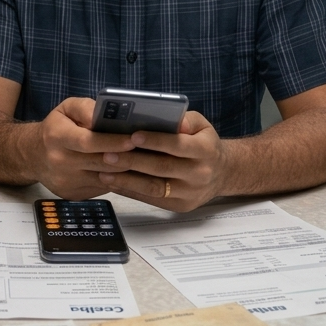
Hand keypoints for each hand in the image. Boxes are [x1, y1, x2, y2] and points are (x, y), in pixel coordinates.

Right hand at [30, 97, 139, 200]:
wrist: (33, 156)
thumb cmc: (55, 128)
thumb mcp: (66, 109)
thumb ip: (86, 108)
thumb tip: (105, 116)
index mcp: (57, 137)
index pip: (88, 142)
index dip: (112, 142)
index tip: (133, 139)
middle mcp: (60, 162)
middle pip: (101, 162)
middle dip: (127, 157)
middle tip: (150, 151)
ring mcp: (67, 182)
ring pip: (106, 178)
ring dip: (128, 170)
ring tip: (146, 160)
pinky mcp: (75, 195)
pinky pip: (103, 188)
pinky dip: (119, 179)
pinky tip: (132, 171)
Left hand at [96, 110, 225, 211]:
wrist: (221, 173)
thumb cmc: (204, 143)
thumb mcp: (202, 126)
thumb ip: (186, 120)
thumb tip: (171, 119)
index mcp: (206, 150)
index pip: (178, 145)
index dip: (155, 141)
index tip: (133, 136)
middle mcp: (200, 174)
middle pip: (162, 168)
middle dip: (132, 161)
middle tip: (107, 154)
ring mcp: (189, 193)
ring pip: (154, 188)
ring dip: (126, 180)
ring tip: (104, 171)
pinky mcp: (179, 206)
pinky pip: (151, 199)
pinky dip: (130, 191)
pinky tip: (113, 182)